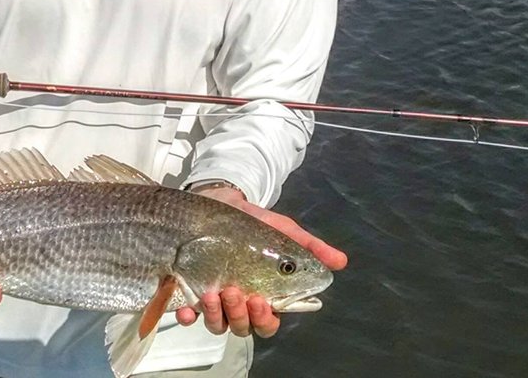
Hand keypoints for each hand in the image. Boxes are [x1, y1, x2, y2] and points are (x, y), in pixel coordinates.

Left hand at [176, 185, 347, 338]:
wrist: (217, 199)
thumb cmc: (252, 220)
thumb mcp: (281, 230)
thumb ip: (308, 245)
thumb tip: (341, 261)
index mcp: (262, 293)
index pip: (267, 321)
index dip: (265, 318)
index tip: (262, 300)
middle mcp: (238, 302)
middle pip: (242, 326)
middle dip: (240, 315)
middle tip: (234, 292)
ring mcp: (212, 297)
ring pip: (218, 323)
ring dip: (216, 315)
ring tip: (213, 294)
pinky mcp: (188, 289)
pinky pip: (188, 313)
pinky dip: (188, 315)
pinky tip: (187, 309)